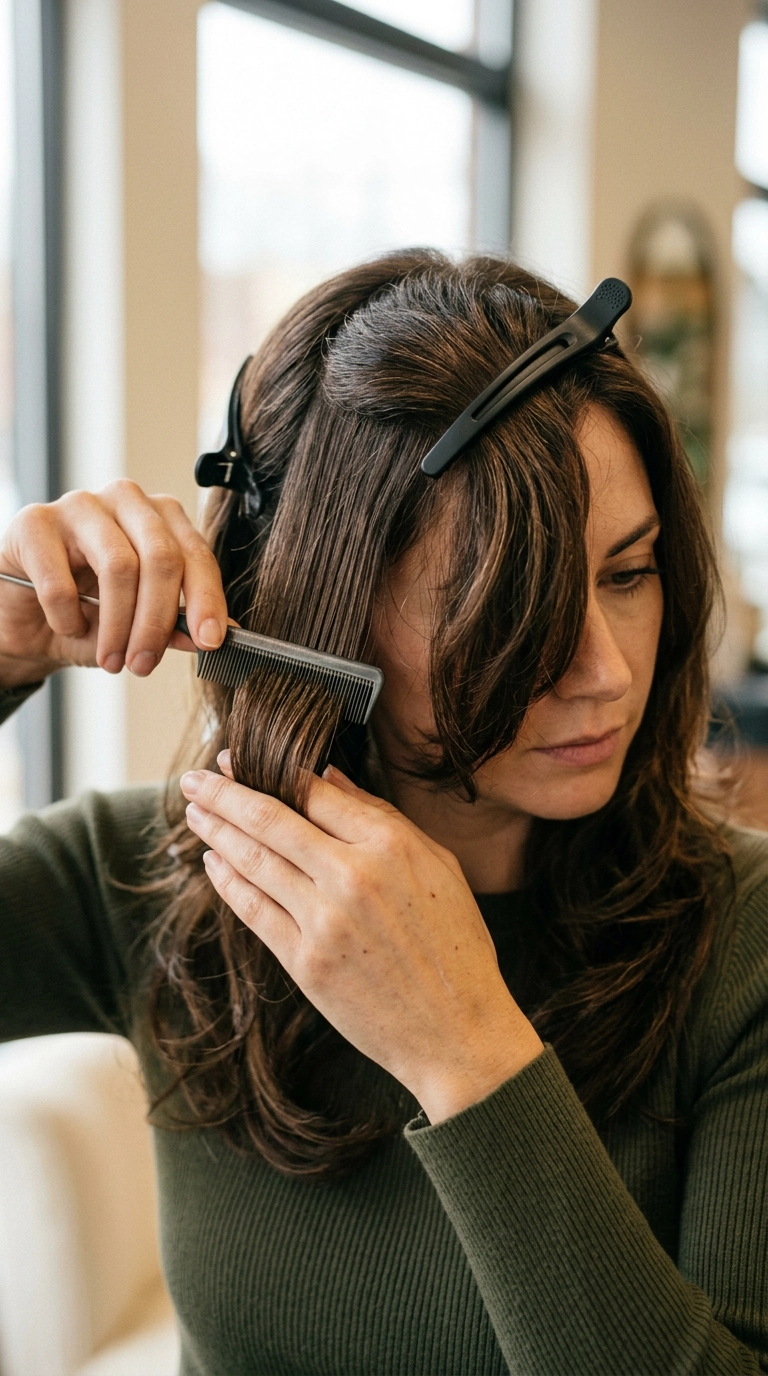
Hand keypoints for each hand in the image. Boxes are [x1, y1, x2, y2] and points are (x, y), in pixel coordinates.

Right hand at [0, 481, 228, 686]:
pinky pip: (61, 581)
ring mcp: (79, 504)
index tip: (210, 641)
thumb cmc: (88, 612)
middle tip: (144, 664)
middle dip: (157, 620)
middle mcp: (125, 500)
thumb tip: (210, 638)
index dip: (206, 599)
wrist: (25, 618)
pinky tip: (67, 626)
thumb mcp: (138, 626)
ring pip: (118, 565)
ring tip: (112, 660)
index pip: (195, 553)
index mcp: (160, 517)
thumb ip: (176, 626)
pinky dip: (67, 618)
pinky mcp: (34, 523)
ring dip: (117, 626)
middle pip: (161, 556)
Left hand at [181, 759, 543, 1123]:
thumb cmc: (457, 946)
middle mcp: (352, 875)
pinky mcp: (304, 962)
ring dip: (216, 832)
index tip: (236, 758)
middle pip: (270, 820)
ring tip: (194, 812)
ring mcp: (324, 920)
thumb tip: (330, 778)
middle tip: (195, 778)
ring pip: (253, 861)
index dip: (268, 771)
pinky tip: (213, 864)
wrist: (457, 1033)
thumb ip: (382, 818)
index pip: (313, 793)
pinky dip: (228, 883)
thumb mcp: (438, 866)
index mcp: (391, 845)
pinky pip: (253, 911)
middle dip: (224, 793)